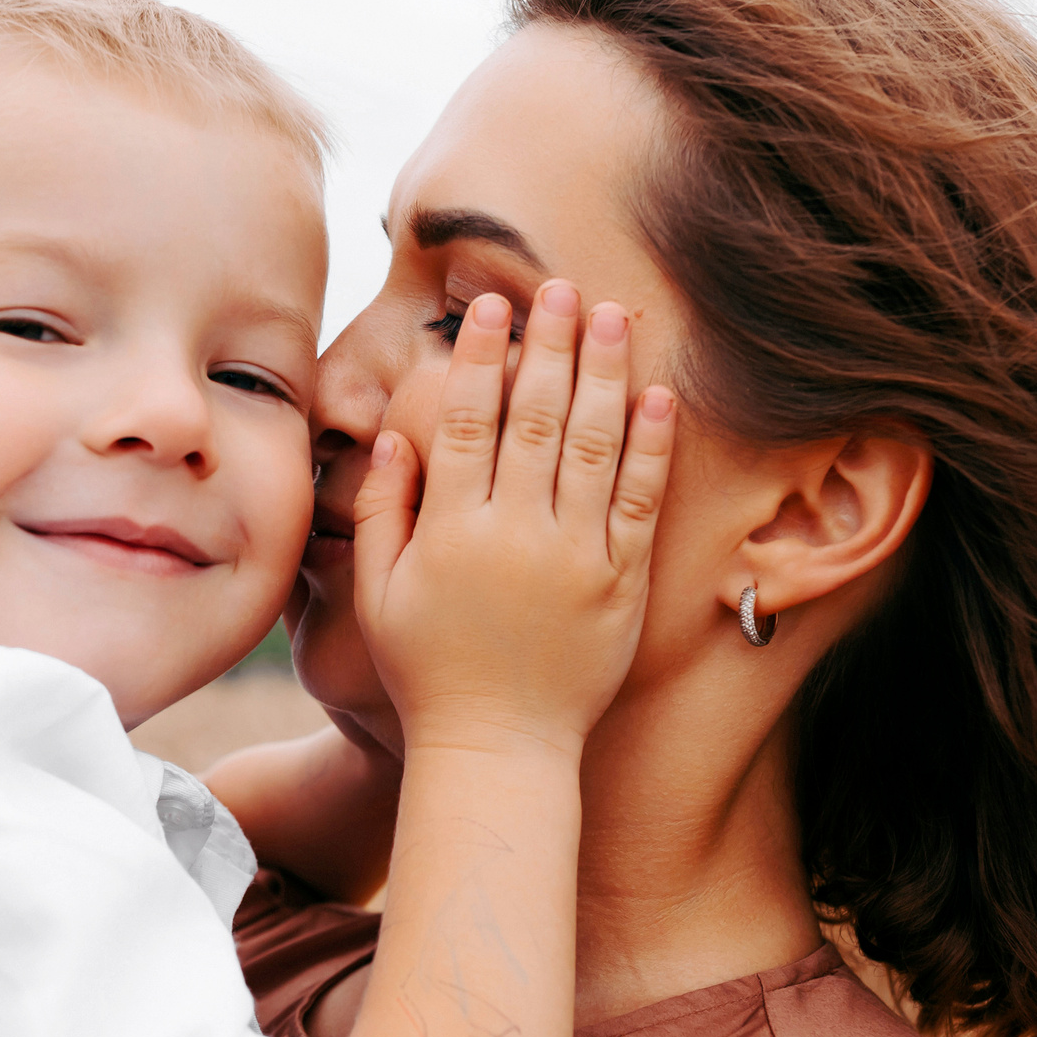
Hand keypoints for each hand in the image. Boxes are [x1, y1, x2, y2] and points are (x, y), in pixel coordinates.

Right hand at [352, 280, 674, 758]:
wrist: (499, 749)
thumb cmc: (429, 674)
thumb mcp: (379, 595)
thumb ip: (380, 511)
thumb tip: (394, 435)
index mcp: (451, 531)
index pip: (465, 420)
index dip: (478, 357)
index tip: (489, 307)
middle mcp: (516, 535)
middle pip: (536, 416)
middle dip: (549, 344)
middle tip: (561, 287)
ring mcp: (576, 558)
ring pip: (594, 445)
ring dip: (605, 373)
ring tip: (614, 316)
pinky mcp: (622, 584)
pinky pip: (640, 502)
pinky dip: (651, 446)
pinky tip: (658, 397)